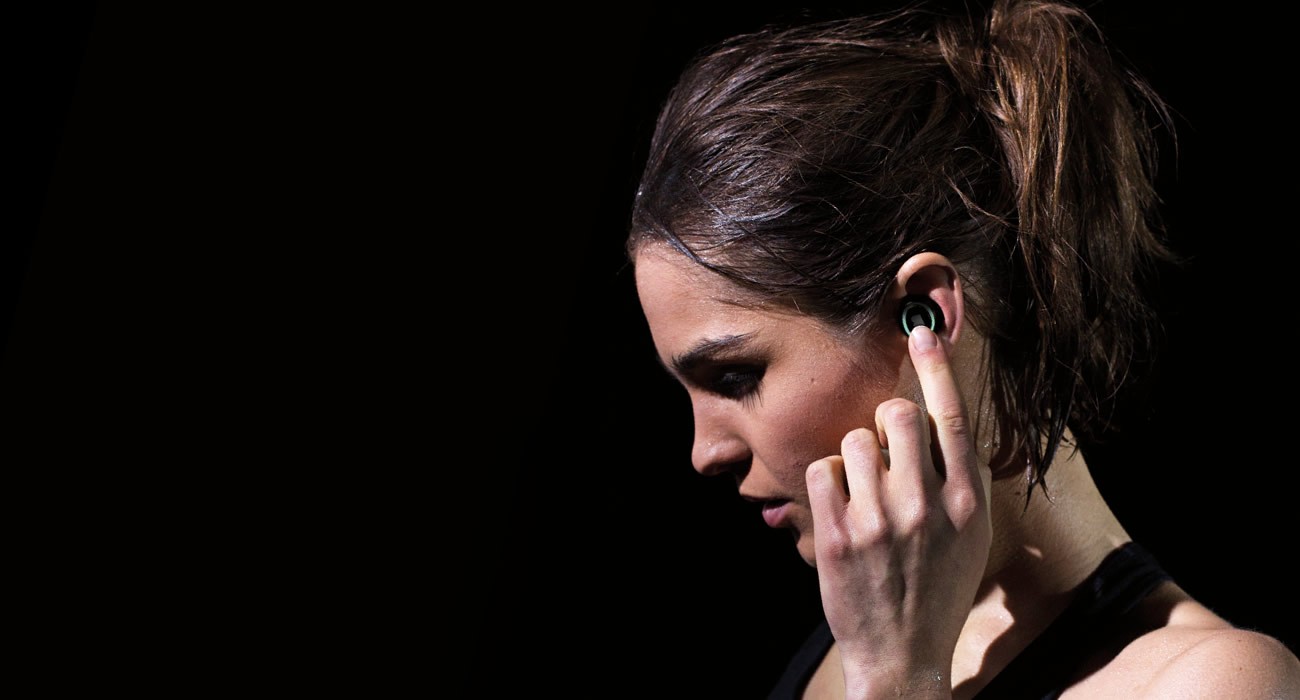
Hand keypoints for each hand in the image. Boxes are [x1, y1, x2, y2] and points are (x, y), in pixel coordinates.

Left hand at [806, 325, 992, 697]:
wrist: (904, 655)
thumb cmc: (938, 588)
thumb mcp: (971, 536)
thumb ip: (959, 480)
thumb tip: (943, 420)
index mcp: (968, 504)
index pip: (954, 419)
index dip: (938, 369)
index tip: (923, 331)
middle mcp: (928, 507)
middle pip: (897, 416)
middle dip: (884, 424)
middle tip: (884, 454)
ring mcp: (881, 522)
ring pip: (854, 442)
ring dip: (854, 459)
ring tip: (863, 496)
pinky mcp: (839, 537)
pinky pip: (822, 472)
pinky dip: (827, 485)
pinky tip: (840, 512)